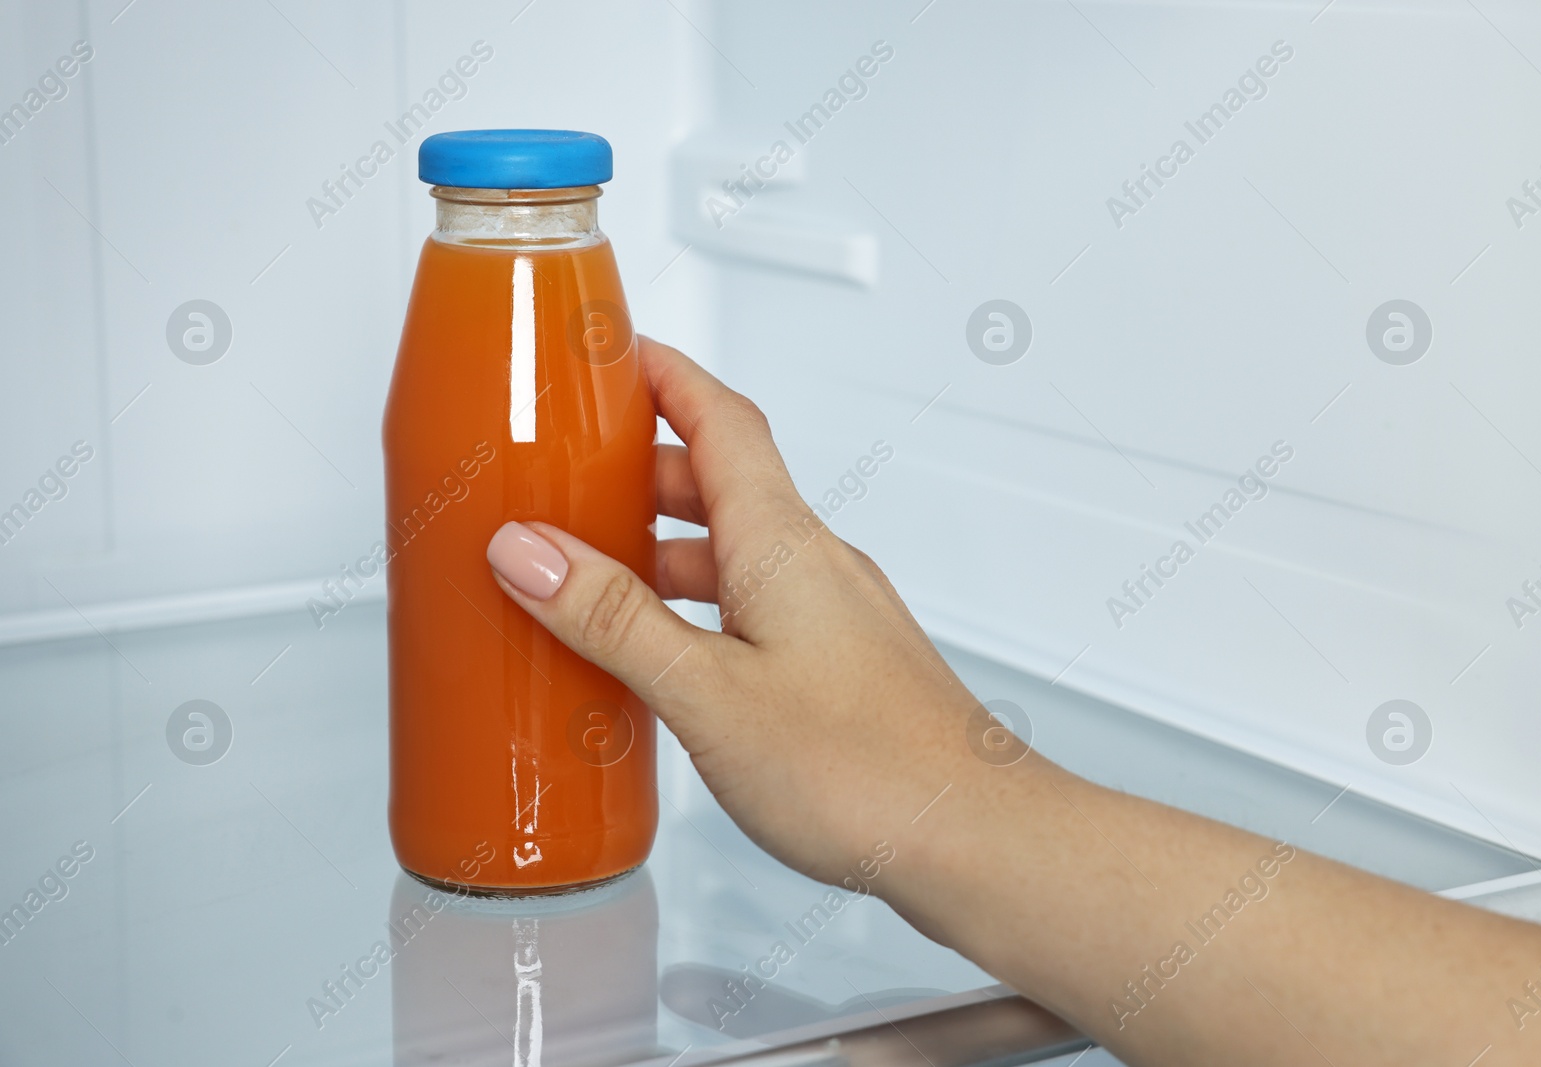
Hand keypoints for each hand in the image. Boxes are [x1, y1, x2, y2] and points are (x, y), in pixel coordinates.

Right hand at [486, 337, 983, 886]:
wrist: (973, 837)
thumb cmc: (867, 770)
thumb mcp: (707, 693)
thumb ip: (613, 622)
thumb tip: (530, 551)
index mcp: (781, 542)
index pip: (718, 416)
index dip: (661, 374)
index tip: (608, 355)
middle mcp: (814, 563)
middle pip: (721, 479)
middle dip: (639, 471)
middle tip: (570, 481)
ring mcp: (832, 613)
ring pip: (736, 549)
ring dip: (664, 549)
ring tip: (594, 575)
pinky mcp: (839, 664)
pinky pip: (755, 604)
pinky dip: (696, 607)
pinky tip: (664, 656)